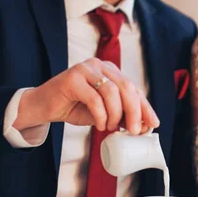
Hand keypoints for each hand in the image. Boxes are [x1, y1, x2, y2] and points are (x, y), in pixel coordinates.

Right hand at [14, 58, 159, 133]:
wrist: (43, 107)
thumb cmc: (75, 108)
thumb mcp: (104, 113)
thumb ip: (121, 115)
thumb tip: (142, 126)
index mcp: (111, 71)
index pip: (134, 88)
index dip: (145, 107)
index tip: (153, 123)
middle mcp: (100, 66)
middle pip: (126, 87)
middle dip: (134, 111)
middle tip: (134, 130)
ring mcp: (86, 69)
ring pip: (112, 92)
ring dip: (115, 114)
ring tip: (110, 127)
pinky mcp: (72, 78)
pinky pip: (94, 98)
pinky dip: (101, 115)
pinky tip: (99, 124)